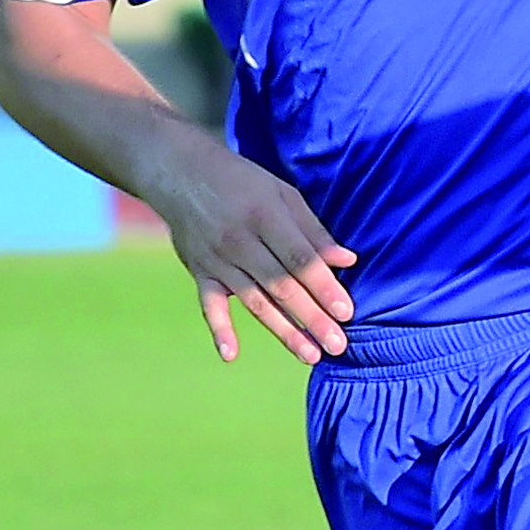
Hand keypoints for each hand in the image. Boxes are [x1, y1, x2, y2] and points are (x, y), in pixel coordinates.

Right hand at [157, 156, 353, 364]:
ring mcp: (217, 260)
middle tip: (338, 346)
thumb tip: (348, 261)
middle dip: (312, 318)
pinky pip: (209, 304)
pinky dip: (219, 329)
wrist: (181, 173)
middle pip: (281, 286)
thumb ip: (314, 231)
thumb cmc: (243, 183)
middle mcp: (240, 242)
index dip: (324, 287)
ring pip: (255, 302)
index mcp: (266, 217)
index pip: (300, 260)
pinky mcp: (199, 272)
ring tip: (310, 355)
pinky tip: (231, 355)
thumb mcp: (283, 194)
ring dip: (283, 331)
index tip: (347, 312)